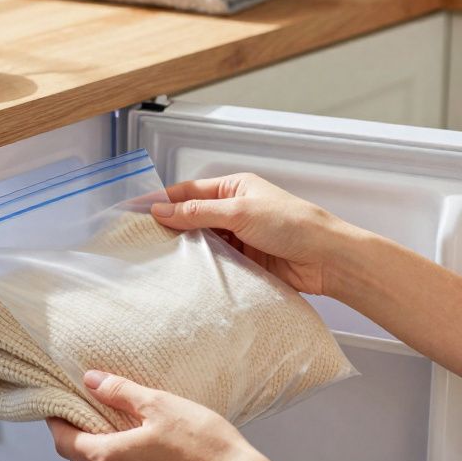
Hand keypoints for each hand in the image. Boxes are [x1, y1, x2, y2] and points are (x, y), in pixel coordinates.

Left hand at [47, 370, 268, 460]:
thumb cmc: (204, 444)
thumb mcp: (159, 404)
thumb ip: (120, 391)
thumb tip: (92, 380)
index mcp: (108, 457)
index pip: (64, 442)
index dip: (57, 423)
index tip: (58, 408)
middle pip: (79, 460)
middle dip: (77, 437)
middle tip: (86, 414)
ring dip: (101, 454)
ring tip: (117, 429)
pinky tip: (142, 453)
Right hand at [151, 173, 352, 295]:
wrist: (326, 259)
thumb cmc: (294, 224)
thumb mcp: (239, 212)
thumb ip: (198, 213)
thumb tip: (162, 211)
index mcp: (235, 187)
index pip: (189, 191)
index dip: (162, 200)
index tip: (135, 210)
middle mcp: (235, 210)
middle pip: (192, 217)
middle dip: (169, 226)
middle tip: (139, 238)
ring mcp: (239, 237)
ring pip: (202, 242)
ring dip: (185, 249)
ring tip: (156, 258)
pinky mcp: (245, 262)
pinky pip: (215, 262)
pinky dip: (201, 266)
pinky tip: (185, 273)